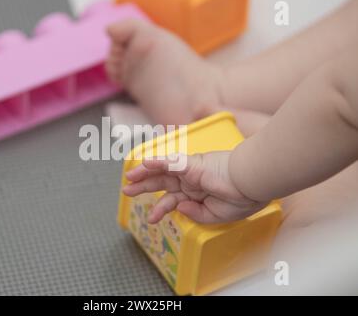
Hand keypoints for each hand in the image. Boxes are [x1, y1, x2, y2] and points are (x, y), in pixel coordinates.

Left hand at [122, 151, 267, 223]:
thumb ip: (195, 213)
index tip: (151, 219)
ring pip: (162, 171)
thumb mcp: (215, 216)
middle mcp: (191, 181)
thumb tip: (178, 208)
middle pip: (162, 183)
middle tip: (127, 191)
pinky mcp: (192, 164)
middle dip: (144, 186)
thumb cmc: (241, 198)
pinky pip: (171, 162)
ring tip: (128, 178)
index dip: (161, 208)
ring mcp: (190, 172)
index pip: (173, 198)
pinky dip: (157, 162)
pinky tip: (144, 164)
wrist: (254, 185)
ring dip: (144, 173)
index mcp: (197, 193)